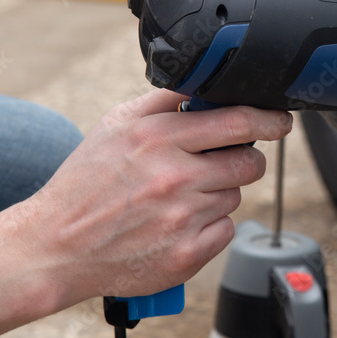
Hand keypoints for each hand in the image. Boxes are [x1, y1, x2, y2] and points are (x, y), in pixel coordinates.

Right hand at [0, 90, 291, 337]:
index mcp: (158, 138)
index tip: (280, 121)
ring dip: (217, 194)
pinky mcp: (188, 254)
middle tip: (215, 164)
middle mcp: (174, 177)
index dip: (269, 120)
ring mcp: (183, 219)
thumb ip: (166, 101)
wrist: (56, 246)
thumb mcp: (117, 125)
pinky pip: (225, 229)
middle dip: (241, 159)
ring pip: (235, 196)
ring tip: (176, 197)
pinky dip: (209, 226)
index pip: (237, 122)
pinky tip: (176, 224)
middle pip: (248, 162)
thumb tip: (211, 83)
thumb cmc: (87, 182)